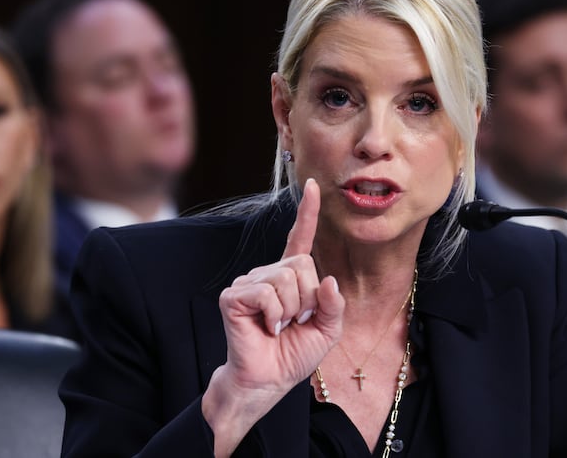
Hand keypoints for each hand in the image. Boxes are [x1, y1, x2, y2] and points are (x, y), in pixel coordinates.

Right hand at [203, 178, 343, 453]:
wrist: (269, 380)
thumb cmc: (294, 355)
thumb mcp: (327, 330)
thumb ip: (333, 304)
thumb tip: (328, 280)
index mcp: (291, 277)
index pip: (300, 238)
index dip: (307, 212)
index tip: (312, 185)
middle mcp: (268, 273)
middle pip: (302, 264)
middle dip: (308, 298)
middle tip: (295, 321)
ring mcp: (248, 281)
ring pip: (286, 279)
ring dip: (292, 310)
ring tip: (280, 327)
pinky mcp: (233, 295)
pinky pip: (266, 293)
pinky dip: (274, 314)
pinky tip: (267, 328)